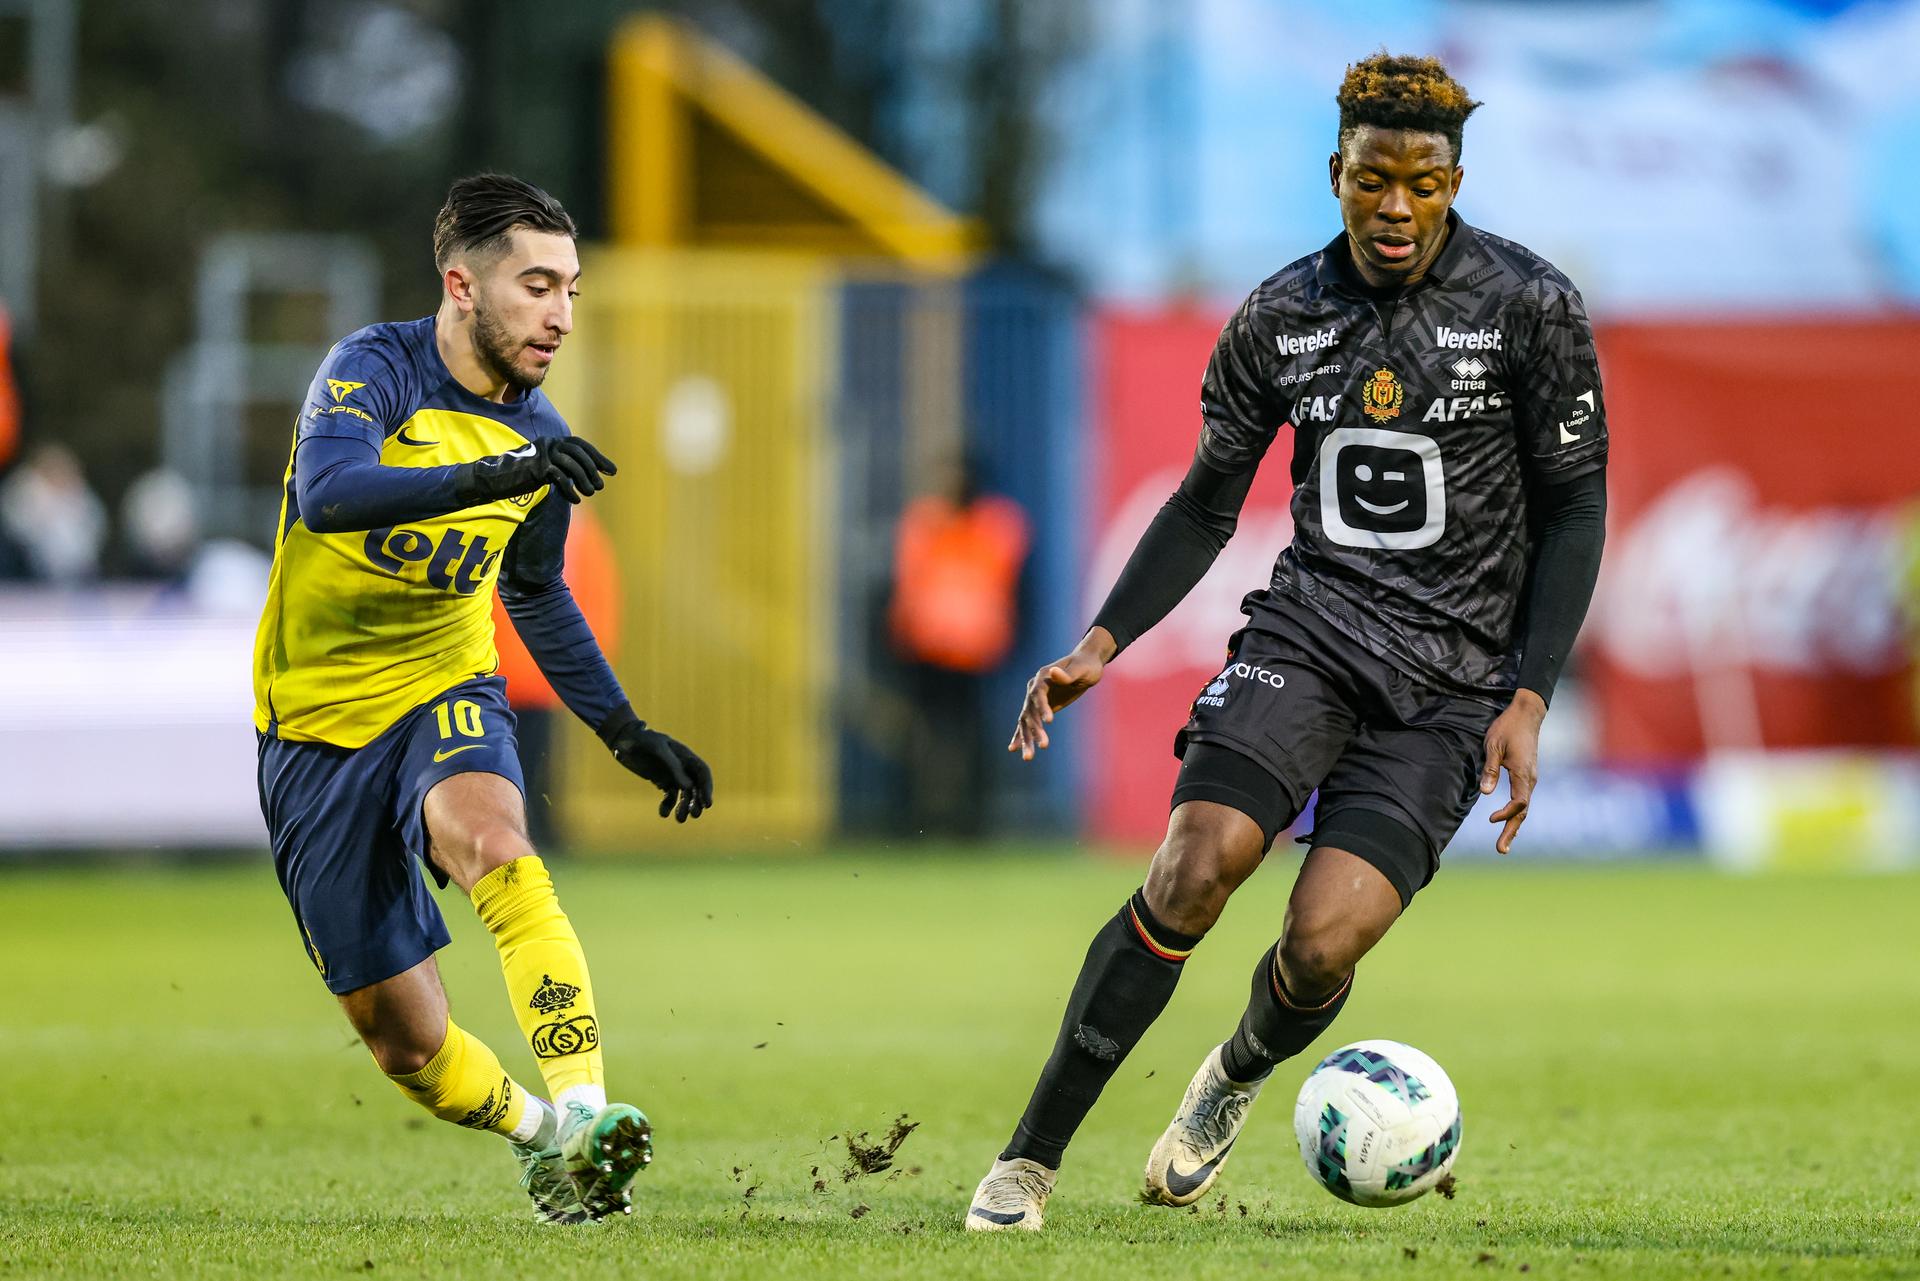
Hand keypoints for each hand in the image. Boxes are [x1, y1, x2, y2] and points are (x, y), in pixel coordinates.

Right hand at [465, 436, 616, 503]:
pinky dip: (570, 489)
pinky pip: (560, 478)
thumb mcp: (546, 467)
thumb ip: (563, 466)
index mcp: (552, 441)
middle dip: (593, 469)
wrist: (496, 478)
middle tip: (601, 485)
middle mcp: (548, 444)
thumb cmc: (523, 475)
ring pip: (572, 465)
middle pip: (578, 453)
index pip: (580, 445)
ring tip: (590, 493)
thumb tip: (589, 474)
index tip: (611, 470)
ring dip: (584, 480)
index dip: (598, 457)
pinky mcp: (537, 468)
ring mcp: (542, 455)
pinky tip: (575, 499)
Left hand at [603, 718, 713, 821]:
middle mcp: (681, 766)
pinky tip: (663, 813)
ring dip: (684, 807)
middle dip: (697, 801)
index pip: (702, 772)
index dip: (707, 788)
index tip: (707, 804)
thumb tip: (687, 786)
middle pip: (696, 786)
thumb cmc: (641, 740)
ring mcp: (672, 774)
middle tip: (694, 815)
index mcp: (684, 755)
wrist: (623, 740)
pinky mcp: (662, 781)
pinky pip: (669, 796)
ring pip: (684, 794)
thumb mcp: (657, 749)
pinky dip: (668, 806)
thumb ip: (673, 766)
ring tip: (680, 819)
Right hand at [1009, 627, 1115, 761]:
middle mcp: (1034, 689)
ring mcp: (1034, 699)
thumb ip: (1067, 674)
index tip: (1049, 721)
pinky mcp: (1038, 709)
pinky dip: (1020, 736)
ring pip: (1026, 721)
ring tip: (1028, 758)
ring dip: (1026, 739)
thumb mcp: (1082, 670)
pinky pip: (1027, 724)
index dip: (1042, 707)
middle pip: (1030, 711)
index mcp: (1042, 677)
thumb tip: (1053, 672)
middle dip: (1035, 729)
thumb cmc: (1086, 666)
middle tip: (1044, 745)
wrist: (1084, 664)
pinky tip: (1013, 749)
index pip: (1038, 694)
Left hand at [1480, 688, 1545, 854]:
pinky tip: (1509, 821)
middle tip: (1501, 850)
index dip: (1505, 814)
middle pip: (1523, 812)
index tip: (1490, 820)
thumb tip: (1486, 793)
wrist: (1527, 714)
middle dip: (1511, 831)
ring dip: (1514, 825)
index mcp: (1523, 774)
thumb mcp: (1493, 747)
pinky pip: (1523, 799)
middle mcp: (1530, 780)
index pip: (1519, 803)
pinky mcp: (1528, 775)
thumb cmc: (1508, 728)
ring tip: (1504, 844)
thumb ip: (1490, 770)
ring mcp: (1530, 778)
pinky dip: (1516, 814)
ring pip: (1524, 808)